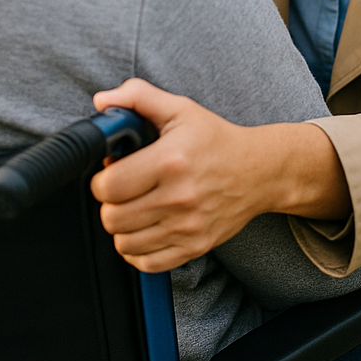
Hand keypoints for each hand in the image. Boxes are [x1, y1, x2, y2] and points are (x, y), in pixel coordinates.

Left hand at [90, 79, 350, 272]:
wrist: (260, 172)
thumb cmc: (217, 140)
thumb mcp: (180, 109)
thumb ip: (138, 96)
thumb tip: (101, 101)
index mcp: (170, 161)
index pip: (109, 186)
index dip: (101, 179)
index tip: (111, 172)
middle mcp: (178, 198)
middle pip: (112, 218)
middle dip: (109, 203)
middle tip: (122, 190)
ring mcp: (188, 227)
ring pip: (125, 244)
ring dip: (122, 227)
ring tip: (134, 208)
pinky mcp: (195, 247)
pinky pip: (147, 263)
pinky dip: (138, 251)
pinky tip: (145, 229)